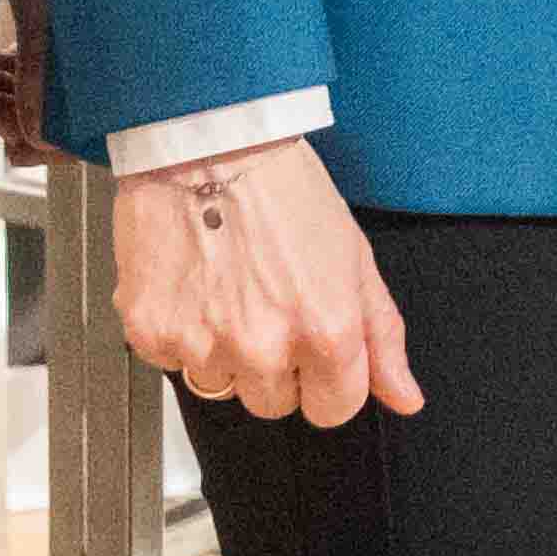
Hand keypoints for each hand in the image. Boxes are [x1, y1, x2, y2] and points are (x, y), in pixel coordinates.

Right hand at [113, 138, 421, 425]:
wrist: (207, 145)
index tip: (314, 347)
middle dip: (275, 366)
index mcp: (325, 331)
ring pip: (221, 386)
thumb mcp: (354, 258)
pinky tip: (193, 284)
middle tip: (266, 303)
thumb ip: (383, 338)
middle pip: (274, 404)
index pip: (333, 410)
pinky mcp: (150, 333)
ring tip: (227, 288)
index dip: (327, 379)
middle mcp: (263, 348)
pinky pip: (172, 362)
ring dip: (225, 351)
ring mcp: (203, 345)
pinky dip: (180, 331)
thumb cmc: (283, 191)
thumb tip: (406, 398)